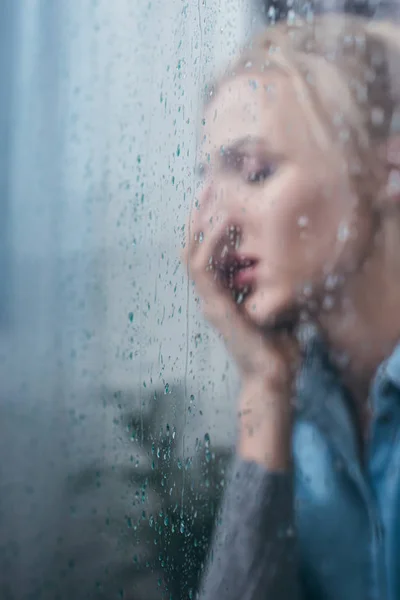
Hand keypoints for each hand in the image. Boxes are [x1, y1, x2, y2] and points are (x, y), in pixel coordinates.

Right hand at [181, 206, 299, 387]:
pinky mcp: (213, 305)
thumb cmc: (279, 341)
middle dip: (200, 212)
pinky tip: (222, 221)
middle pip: (194, 244)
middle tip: (208, 182)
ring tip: (210, 194)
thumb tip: (286, 250)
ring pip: (192, 251)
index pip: (208, 247)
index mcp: (223, 289)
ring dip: (200, 221)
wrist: (274, 374)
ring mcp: (209, 299)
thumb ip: (272, 277)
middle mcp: (211, 292)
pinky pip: (203, 266)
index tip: (221, 192)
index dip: (210, 219)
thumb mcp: (276, 299)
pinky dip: (210, 241)